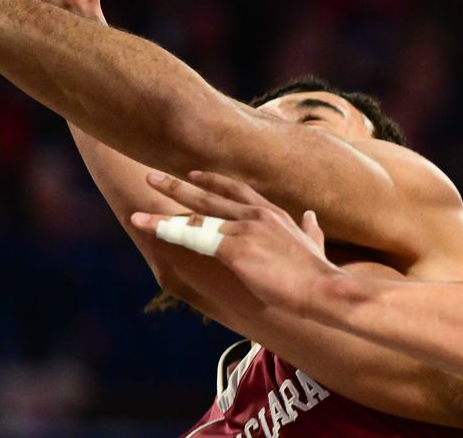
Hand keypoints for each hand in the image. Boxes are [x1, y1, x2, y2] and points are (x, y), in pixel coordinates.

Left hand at [130, 171, 342, 317]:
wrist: (323, 288)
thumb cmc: (318, 271)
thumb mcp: (315, 241)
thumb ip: (309, 227)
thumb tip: (311, 215)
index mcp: (272, 212)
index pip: (235, 189)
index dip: (211, 181)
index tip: (191, 174)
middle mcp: (255, 214)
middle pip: (208, 195)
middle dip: (177, 186)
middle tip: (152, 176)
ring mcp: (244, 229)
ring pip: (195, 218)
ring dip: (164, 213)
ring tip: (139, 209)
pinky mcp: (235, 249)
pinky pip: (195, 238)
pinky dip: (170, 232)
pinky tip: (152, 229)